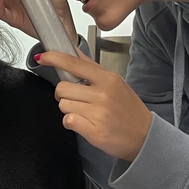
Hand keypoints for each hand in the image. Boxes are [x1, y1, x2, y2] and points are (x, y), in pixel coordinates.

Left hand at [36, 51, 152, 161]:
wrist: (144, 137)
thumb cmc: (129, 110)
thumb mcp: (116, 84)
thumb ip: (92, 69)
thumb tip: (73, 52)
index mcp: (108, 78)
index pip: (74, 63)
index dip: (54, 58)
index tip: (43, 57)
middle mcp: (103, 94)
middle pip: (62, 88)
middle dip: (63, 95)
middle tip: (75, 100)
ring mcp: (99, 113)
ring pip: (63, 105)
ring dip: (69, 110)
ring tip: (85, 114)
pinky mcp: (94, 131)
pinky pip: (68, 121)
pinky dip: (72, 123)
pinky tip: (84, 124)